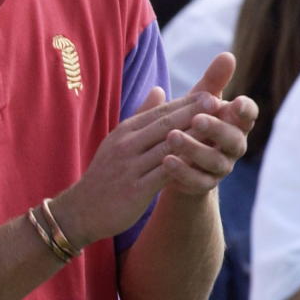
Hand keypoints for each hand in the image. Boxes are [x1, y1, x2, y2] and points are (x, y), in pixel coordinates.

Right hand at [52, 88, 216, 249]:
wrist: (81, 210)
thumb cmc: (104, 175)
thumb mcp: (118, 140)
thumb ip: (141, 115)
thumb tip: (159, 88)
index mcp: (125, 132)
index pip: (159, 113)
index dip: (185, 103)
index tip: (209, 94)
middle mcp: (127, 145)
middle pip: (164, 125)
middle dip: (192, 113)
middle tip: (218, 101)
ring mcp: (130, 167)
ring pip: (166, 148)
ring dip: (193, 137)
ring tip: (216, 130)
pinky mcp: (135, 189)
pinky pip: (163, 175)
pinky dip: (182, 166)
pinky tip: (200, 163)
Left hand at [161, 53, 256, 195]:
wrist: (179, 163)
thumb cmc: (193, 124)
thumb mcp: (199, 103)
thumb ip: (213, 82)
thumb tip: (228, 55)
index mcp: (235, 123)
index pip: (248, 115)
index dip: (245, 110)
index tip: (235, 103)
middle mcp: (233, 146)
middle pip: (233, 140)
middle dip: (216, 128)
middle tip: (197, 118)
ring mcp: (221, 168)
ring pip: (214, 161)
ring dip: (193, 148)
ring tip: (171, 136)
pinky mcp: (204, 185)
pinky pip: (197, 181)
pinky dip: (183, 171)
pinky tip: (166, 160)